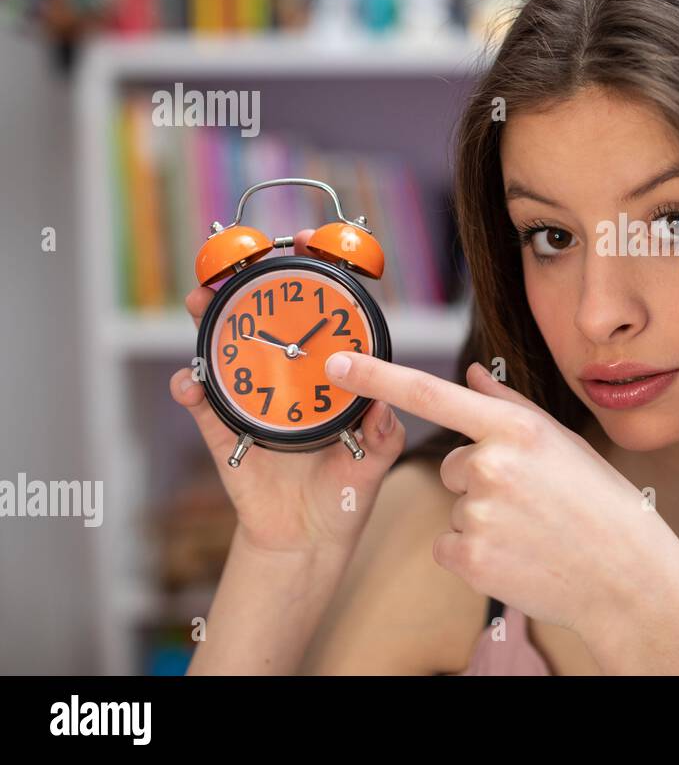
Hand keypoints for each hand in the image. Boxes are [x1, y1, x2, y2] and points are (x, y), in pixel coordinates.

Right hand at [169, 228, 406, 557]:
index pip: (320, 320)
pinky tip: (187, 384)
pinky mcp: (225, 434)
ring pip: (226, 355)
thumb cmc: (345, 495)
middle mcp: (288, 382)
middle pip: (263, 325)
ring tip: (199, 302)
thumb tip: (383, 409)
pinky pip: (203, 408)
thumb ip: (382, 436)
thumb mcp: (373, 463)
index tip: (306, 245)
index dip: (312, 281)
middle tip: (232, 267)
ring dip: (209, 326)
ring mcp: (253, 404)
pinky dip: (191, 392)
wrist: (309, 541)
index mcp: (326, 380)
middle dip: (245, 291)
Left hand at [321, 351, 678, 637]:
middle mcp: (491, 464)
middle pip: (452, 465)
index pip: (431, 393)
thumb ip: (507, 406)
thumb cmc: (599, 504)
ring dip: (482, 520)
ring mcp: (477, 513)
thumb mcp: (561, 443)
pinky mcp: (467, 557)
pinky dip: (475, 554)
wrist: (625, 575)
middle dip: (480, 481)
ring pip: (454, 507)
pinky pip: (449, 546)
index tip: (337, 363)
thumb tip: (471, 373)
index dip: (377, 377)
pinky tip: (517, 556)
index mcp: (515, 428)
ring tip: (533, 531)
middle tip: (534, 501)